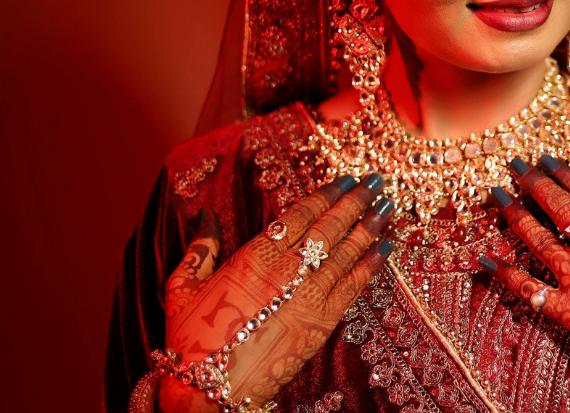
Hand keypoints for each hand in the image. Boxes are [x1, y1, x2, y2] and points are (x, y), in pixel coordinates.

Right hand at [158, 175, 393, 411]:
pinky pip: (353, 286)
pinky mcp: (322, 322)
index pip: (298, 215)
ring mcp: (307, 296)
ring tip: (386, 205)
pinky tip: (386, 247)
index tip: (343, 179)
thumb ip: (200, 248)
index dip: (324, 194)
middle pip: (328, 227)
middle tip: (374, 181)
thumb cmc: (193, 340)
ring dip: (369, 226)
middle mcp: (286, 271)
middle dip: (354, 201)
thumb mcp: (183, 287)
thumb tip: (206, 216)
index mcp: (254, 257)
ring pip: (345, 252)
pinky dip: (372, 264)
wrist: (212, 390)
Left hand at [481, 158, 569, 412]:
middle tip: (513, 165)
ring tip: (496, 195)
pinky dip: (503, 274)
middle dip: (531, 182)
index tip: (545, 158)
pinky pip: (526, 289)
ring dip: (513, 215)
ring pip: (535, 239)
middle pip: (555, 207)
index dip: (564, 172)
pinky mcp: (565, 312)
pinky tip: (483, 260)